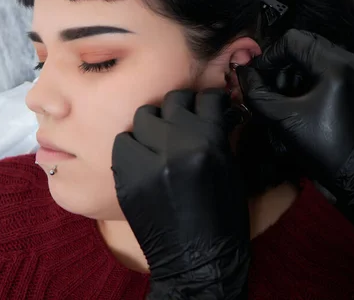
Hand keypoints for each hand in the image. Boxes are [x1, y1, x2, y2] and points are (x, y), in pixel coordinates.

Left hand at [112, 89, 249, 298]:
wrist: (199, 256)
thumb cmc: (223, 213)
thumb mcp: (230, 166)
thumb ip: (215, 133)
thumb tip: (207, 108)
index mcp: (211, 139)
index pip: (206, 98)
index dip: (206, 100)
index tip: (205, 105)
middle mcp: (179, 143)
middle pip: (172, 101)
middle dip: (179, 108)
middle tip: (181, 122)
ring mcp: (149, 159)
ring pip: (144, 117)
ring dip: (153, 126)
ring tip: (160, 142)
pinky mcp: (127, 175)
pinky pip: (123, 142)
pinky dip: (133, 147)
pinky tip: (143, 159)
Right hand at [237, 29, 353, 236]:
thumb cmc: (323, 147)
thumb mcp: (284, 119)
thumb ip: (258, 93)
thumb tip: (242, 73)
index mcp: (336, 66)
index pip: (293, 41)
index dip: (269, 56)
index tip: (258, 78)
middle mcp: (351, 59)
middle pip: (304, 44)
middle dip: (281, 64)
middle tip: (270, 88)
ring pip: (315, 54)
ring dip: (294, 71)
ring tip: (285, 97)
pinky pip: (328, 66)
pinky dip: (310, 77)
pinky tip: (301, 98)